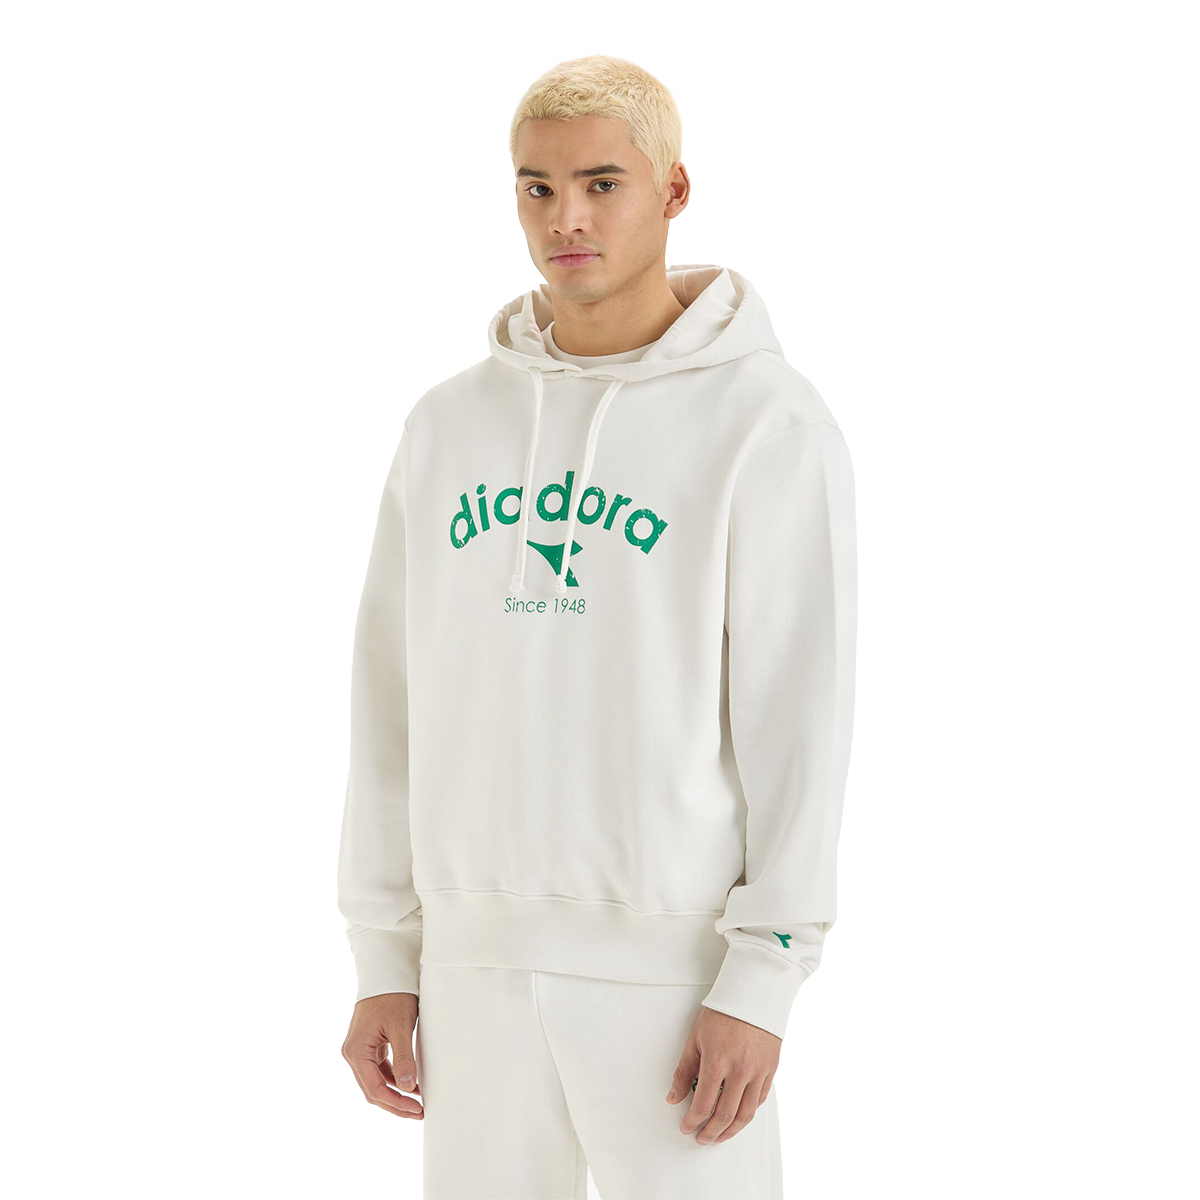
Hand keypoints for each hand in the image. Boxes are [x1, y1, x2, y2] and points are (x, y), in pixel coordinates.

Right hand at [342, 992, 423, 1118]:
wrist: (387, 972)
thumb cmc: (393, 996)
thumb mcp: (401, 1027)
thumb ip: (404, 1058)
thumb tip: (409, 1088)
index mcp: (357, 1050)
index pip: (375, 1088)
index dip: (396, 1102)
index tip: (417, 1108)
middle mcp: (353, 1052)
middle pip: (373, 1089)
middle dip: (395, 1102)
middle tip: (419, 1112)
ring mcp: (359, 1049)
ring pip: (375, 1081)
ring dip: (394, 1093)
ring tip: (416, 1102)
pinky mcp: (368, 1045)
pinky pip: (378, 1069)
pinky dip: (393, 1078)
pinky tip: (410, 1084)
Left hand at [665, 1004, 779, 1144]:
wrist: (752, 995)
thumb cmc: (723, 1012)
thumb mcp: (695, 1038)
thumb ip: (684, 1070)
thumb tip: (673, 1096)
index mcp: (717, 1062)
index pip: (702, 1105)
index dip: (692, 1122)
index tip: (686, 1127)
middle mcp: (740, 1071)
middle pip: (725, 1116)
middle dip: (710, 1132)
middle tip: (701, 1137)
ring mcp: (758, 1072)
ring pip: (745, 1115)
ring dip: (731, 1131)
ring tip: (720, 1135)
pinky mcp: (771, 1070)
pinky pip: (760, 1101)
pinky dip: (748, 1114)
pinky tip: (738, 1117)